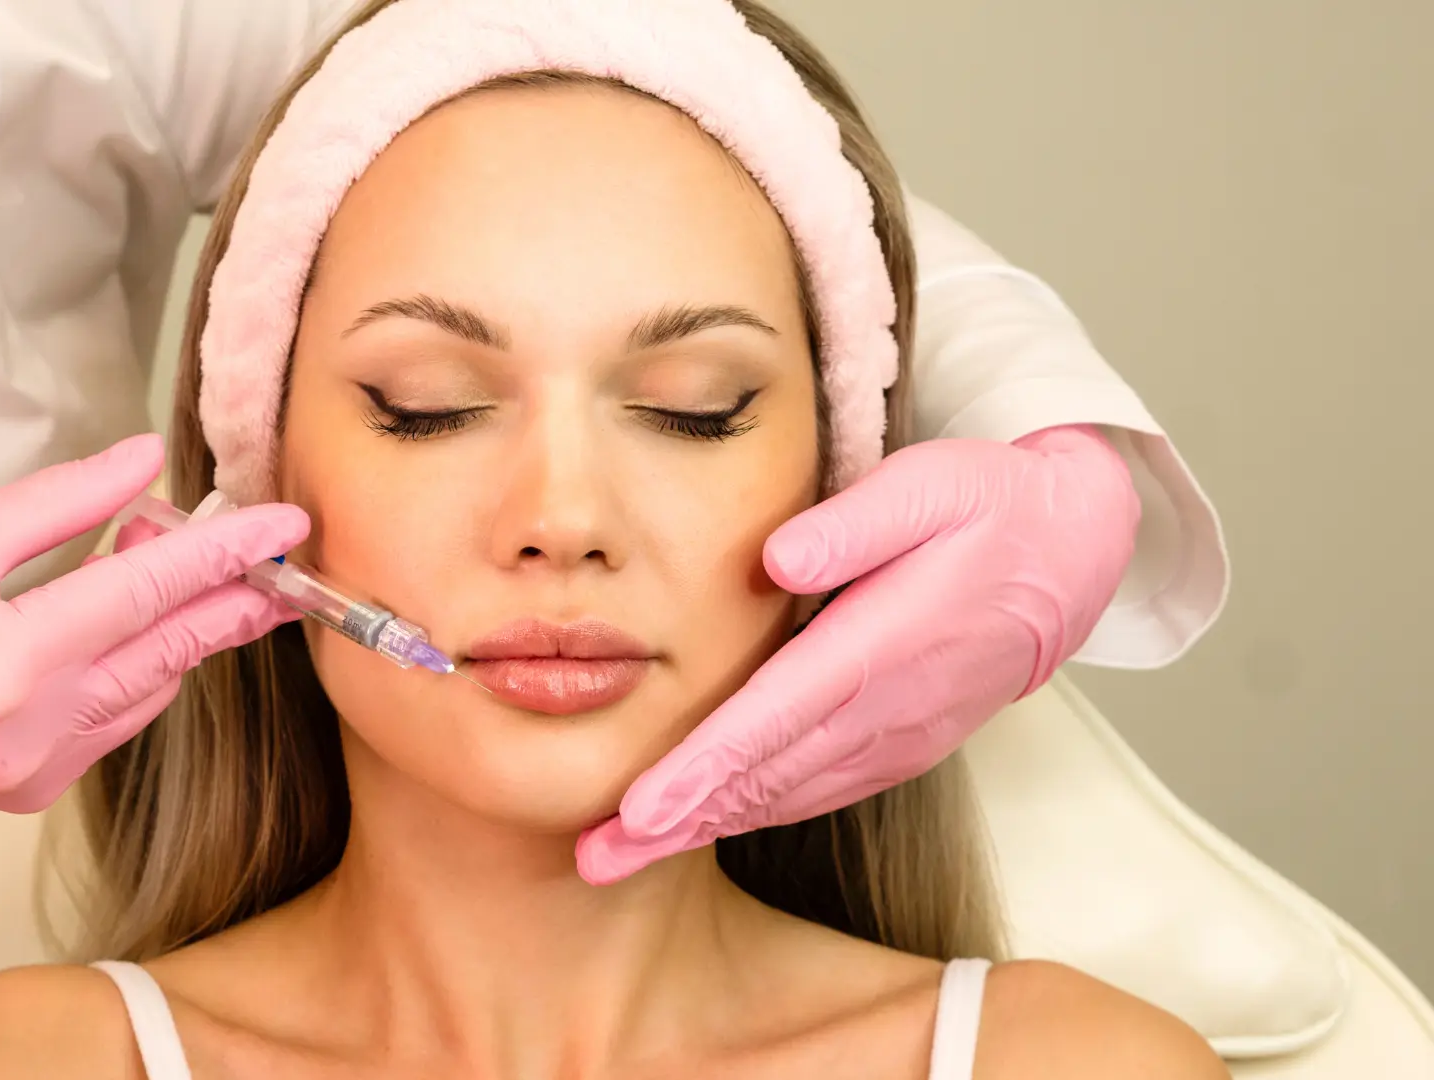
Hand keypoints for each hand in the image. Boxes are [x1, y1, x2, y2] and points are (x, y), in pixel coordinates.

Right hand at [0, 435, 306, 922]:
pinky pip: (121, 716)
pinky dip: (144, 663)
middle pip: (172, 647)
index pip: (148, 590)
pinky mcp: (37, 786)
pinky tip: (143, 617)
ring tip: (197, 560)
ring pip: (155, 685)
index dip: (226, 550)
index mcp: (7, 662)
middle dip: (239, 595)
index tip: (286, 521)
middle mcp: (38, 728)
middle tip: (293, 553)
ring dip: (187, 622)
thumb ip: (56, 505)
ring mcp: (41, 769)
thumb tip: (145, 463)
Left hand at [576, 424, 1138, 883]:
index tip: (641, 808)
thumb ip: (853, 523)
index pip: (774, 719)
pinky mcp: (902, 744)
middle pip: (764, 777)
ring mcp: (897, 736)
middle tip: (597, 857)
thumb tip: (777, 559)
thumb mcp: (930, 486)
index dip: (703, 768)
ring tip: (625, 854)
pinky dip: (756, 814)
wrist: (1070, 555)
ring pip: (785, 795)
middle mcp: (886, 709)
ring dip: (704, 829)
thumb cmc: (988, 506)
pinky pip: (818, 791)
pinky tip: (706, 825)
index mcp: (880, 646)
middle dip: (677, 822)